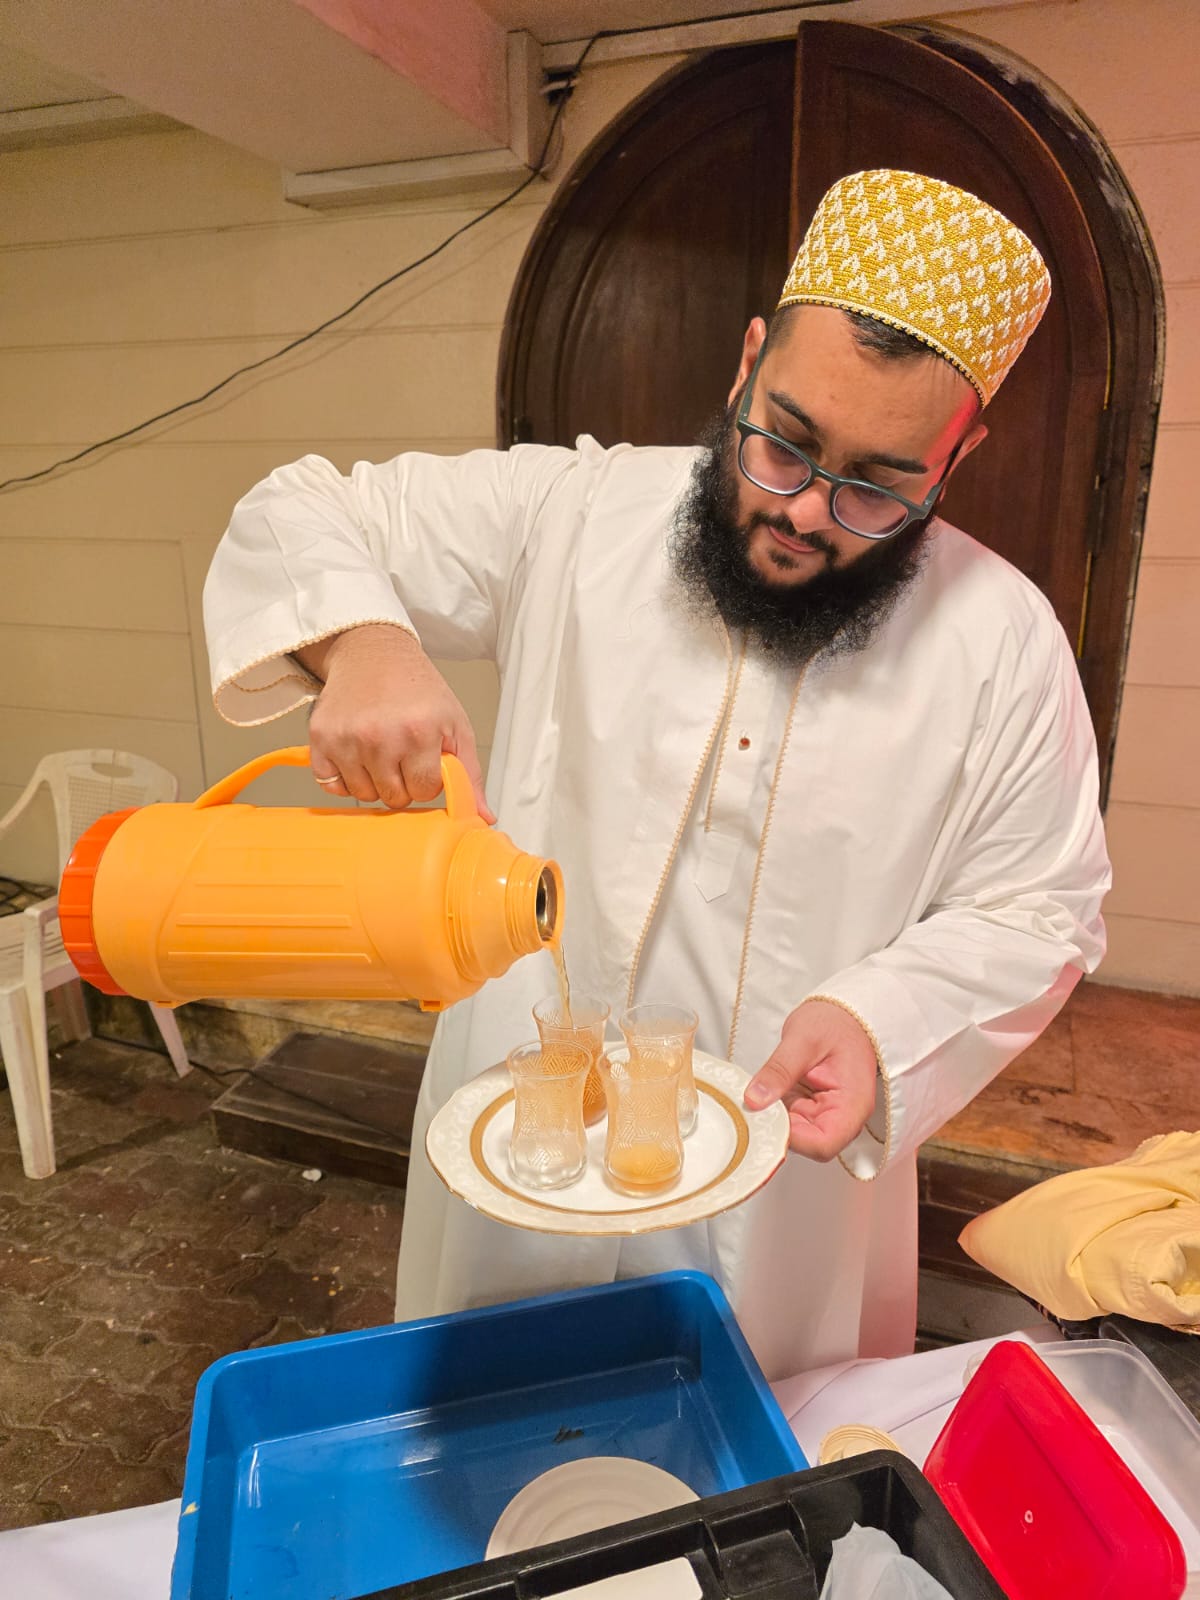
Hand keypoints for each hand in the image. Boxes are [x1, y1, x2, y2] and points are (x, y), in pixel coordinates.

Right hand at [299, 625, 494, 818]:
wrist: (374, 653)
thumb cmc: (417, 690)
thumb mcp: (455, 724)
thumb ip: (469, 772)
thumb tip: (483, 817)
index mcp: (420, 731)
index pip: (424, 791)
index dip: (427, 781)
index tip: (424, 761)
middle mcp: (380, 736)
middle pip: (394, 798)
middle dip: (403, 784)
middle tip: (403, 756)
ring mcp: (347, 738)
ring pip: (364, 795)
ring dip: (374, 782)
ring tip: (381, 752)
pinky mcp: (320, 738)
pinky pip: (331, 785)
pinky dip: (344, 779)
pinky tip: (357, 757)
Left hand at [743, 1000, 878, 1160]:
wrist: (845, 1015)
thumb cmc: (835, 1023)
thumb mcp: (802, 1039)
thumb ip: (779, 1070)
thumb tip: (754, 1100)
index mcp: (852, 1104)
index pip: (824, 1143)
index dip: (793, 1138)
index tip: (768, 1117)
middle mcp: (842, 1115)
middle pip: (808, 1144)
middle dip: (778, 1129)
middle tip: (752, 1107)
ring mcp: (826, 1113)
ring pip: (795, 1134)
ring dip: (773, 1119)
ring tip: (756, 1096)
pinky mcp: (812, 1107)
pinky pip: (790, 1118)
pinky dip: (774, 1109)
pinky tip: (762, 1093)